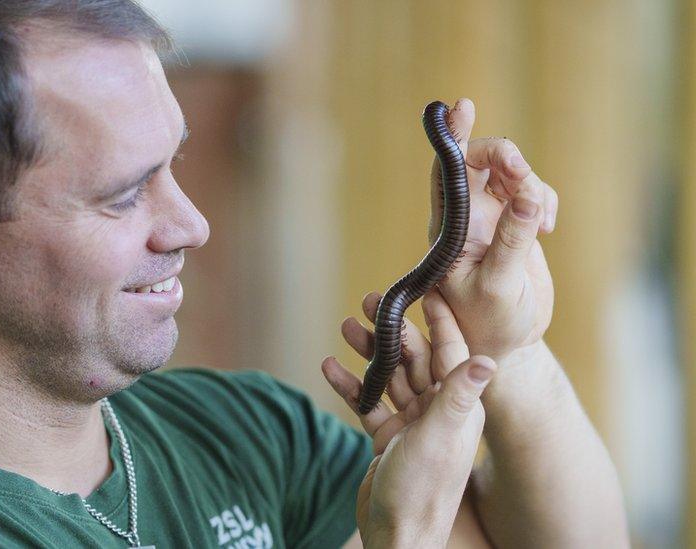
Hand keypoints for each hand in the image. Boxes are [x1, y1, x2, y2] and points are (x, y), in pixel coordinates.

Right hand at [322, 292, 495, 547]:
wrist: (396, 535)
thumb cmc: (421, 490)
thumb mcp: (440, 439)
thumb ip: (457, 396)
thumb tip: (489, 358)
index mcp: (457, 408)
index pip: (450, 353)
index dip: (439, 320)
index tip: (428, 288)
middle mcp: (437, 412)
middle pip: (414, 360)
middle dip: (392, 329)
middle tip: (370, 300)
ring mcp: (411, 425)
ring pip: (388, 377)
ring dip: (367, 353)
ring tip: (345, 325)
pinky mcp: (387, 438)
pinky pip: (367, 403)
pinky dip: (349, 385)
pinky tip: (330, 366)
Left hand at [428, 98, 556, 362]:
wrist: (508, 345)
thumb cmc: (490, 323)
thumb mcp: (499, 285)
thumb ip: (513, 240)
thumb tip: (528, 194)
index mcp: (450, 228)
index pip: (445, 172)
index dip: (452, 137)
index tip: (461, 107)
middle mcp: (466, 216)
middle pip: (480, 161)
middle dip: (505, 157)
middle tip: (520, 171)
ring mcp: (492, 218)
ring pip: (512, 173)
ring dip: (530, 182)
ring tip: (541, 221)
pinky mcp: (516, 224)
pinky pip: (533, 191)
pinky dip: (544, 197)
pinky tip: (547, 226)